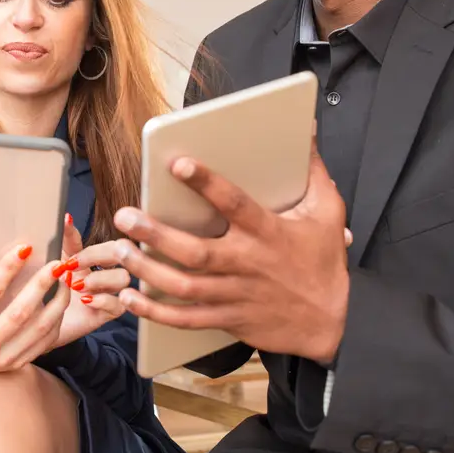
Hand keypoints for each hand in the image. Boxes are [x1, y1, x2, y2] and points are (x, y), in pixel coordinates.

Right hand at [0, 242, 71, 379]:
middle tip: (56, 263)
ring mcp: (3, 358)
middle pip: (20, 312)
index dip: (8, 268)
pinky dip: (56, 320)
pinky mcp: (17, 364)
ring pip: (38, 328)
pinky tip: (61, 301)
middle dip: (41, 285)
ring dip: (56, 303)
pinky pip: (44, 342)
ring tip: (65, 279)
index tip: (25, 248)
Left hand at [51, 213, 129, 348]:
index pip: (94, 238)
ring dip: (101, 279)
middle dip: (98, 254)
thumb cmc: (43, 294)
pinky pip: (119, 304)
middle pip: (120, 251)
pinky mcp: (108, 313)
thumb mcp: (49, 266)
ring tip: (79, 287)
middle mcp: (101, 272)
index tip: (65, 233)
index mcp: (87, 258)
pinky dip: (103, 299)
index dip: (82, 237)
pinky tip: (85, 301)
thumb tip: (64, 218)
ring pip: (123, 277)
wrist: (39, 326)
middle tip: (73, 264)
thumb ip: (58, 244)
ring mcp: (107, 292)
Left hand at [113, 142, 349, 363]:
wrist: (334, 324)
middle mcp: (246, 263)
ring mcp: (234, 295)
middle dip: (155, 234)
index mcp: (267, 233)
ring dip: (147, 270)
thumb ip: (313, 170)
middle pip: (194, 251)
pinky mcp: (227, 319)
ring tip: (120, 250)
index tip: (176, 164)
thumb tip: (308, 128)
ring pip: (183, 285)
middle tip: (124, 216)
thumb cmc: (325, 263)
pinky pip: (186, 319)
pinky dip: (156, 312)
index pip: (233, 203)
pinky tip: (130, 298)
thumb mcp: (328, 212)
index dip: (205, 183)